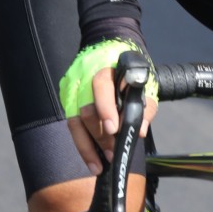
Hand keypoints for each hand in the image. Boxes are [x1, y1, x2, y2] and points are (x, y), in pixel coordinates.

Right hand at [59, 38, 158, 174]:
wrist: (108, 47)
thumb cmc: (128, 69)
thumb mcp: (144, 81)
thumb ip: (145, 105)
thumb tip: (139, 131)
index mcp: (105, 66)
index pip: (101, 85)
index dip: (106, 108)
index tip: (114, 129)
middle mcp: (84, 76)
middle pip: (87, 109)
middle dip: (101, 135)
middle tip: (113, 153)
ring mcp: (73, 88)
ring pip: (75, 121)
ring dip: (88, 146)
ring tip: (101, 164)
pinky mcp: (67, 99)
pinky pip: (72, 125)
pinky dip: (82, 144)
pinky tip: (91, 159)